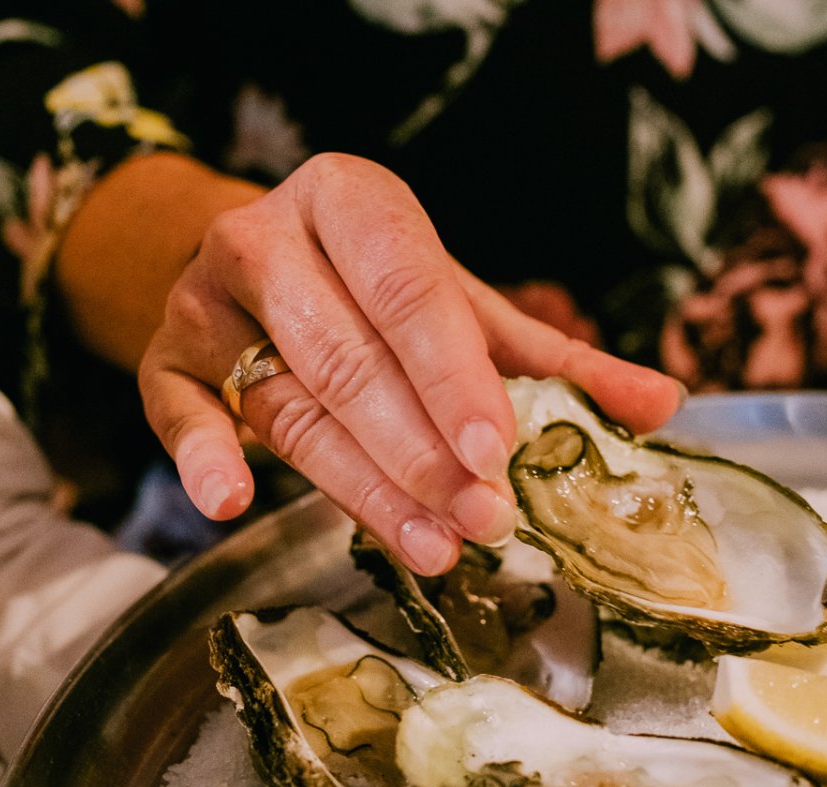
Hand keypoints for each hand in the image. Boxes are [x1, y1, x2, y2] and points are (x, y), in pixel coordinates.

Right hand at [138, 153, 684, 575]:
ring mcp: (204, 301)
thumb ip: (552, 359)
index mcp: (351, 200)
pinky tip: (231, 502)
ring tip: (429, 545)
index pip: (407, 287)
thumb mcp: (462, 309)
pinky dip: (203, 457)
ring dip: (359, 485)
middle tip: (485, 519)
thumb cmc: (372, 291)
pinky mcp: (163, 361)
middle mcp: (265, 236)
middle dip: (421, 449)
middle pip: (348, 356)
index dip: (454, 373)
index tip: (499, 451)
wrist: (255, 268)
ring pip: (287, 403)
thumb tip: (663, 405)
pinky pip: (178, 412)